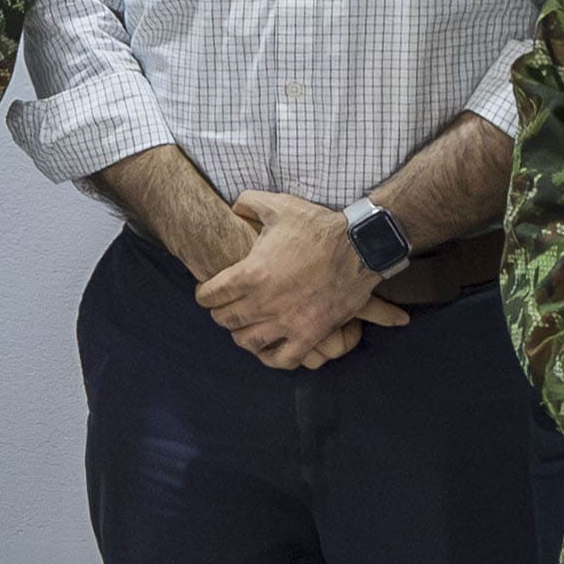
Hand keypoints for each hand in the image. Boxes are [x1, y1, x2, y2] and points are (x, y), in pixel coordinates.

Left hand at [195, 190, 399, 369]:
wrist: (359, 246)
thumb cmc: (318, 226)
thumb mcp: (279, 205)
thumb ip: (249, 203)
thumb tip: (235, 208)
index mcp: (251, 274)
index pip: (210, 295)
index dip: (204, 294)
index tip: (206, 293)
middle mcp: (264, 302)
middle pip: (225, 320)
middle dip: (220, 314)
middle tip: (224, 308)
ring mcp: (287, 322)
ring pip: (248, 342)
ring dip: (241, 335)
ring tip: (244, 327)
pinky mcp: (310, 335)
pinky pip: (282, 360)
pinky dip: (271, 358)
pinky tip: (269, 349)